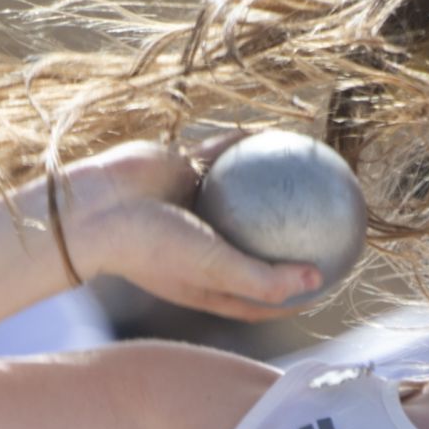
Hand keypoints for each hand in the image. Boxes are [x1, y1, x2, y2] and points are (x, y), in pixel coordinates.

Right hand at [58, 139, 322, 320]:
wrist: (95, 207)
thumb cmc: (152, 248)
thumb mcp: (215, 272)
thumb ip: (265, 280)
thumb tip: (317, 279)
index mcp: (210, 282)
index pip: (264, 295)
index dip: (298, 293)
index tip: (331, 281)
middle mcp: (205, 246)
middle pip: (260, 243)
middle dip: (294, 237)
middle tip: (333, 224)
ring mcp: (195, 207)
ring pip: (246, 195)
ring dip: (276, 184)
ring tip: (314, 172)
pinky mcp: (183, 169)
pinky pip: (224, 154)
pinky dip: (248, 145)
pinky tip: (282, 133)